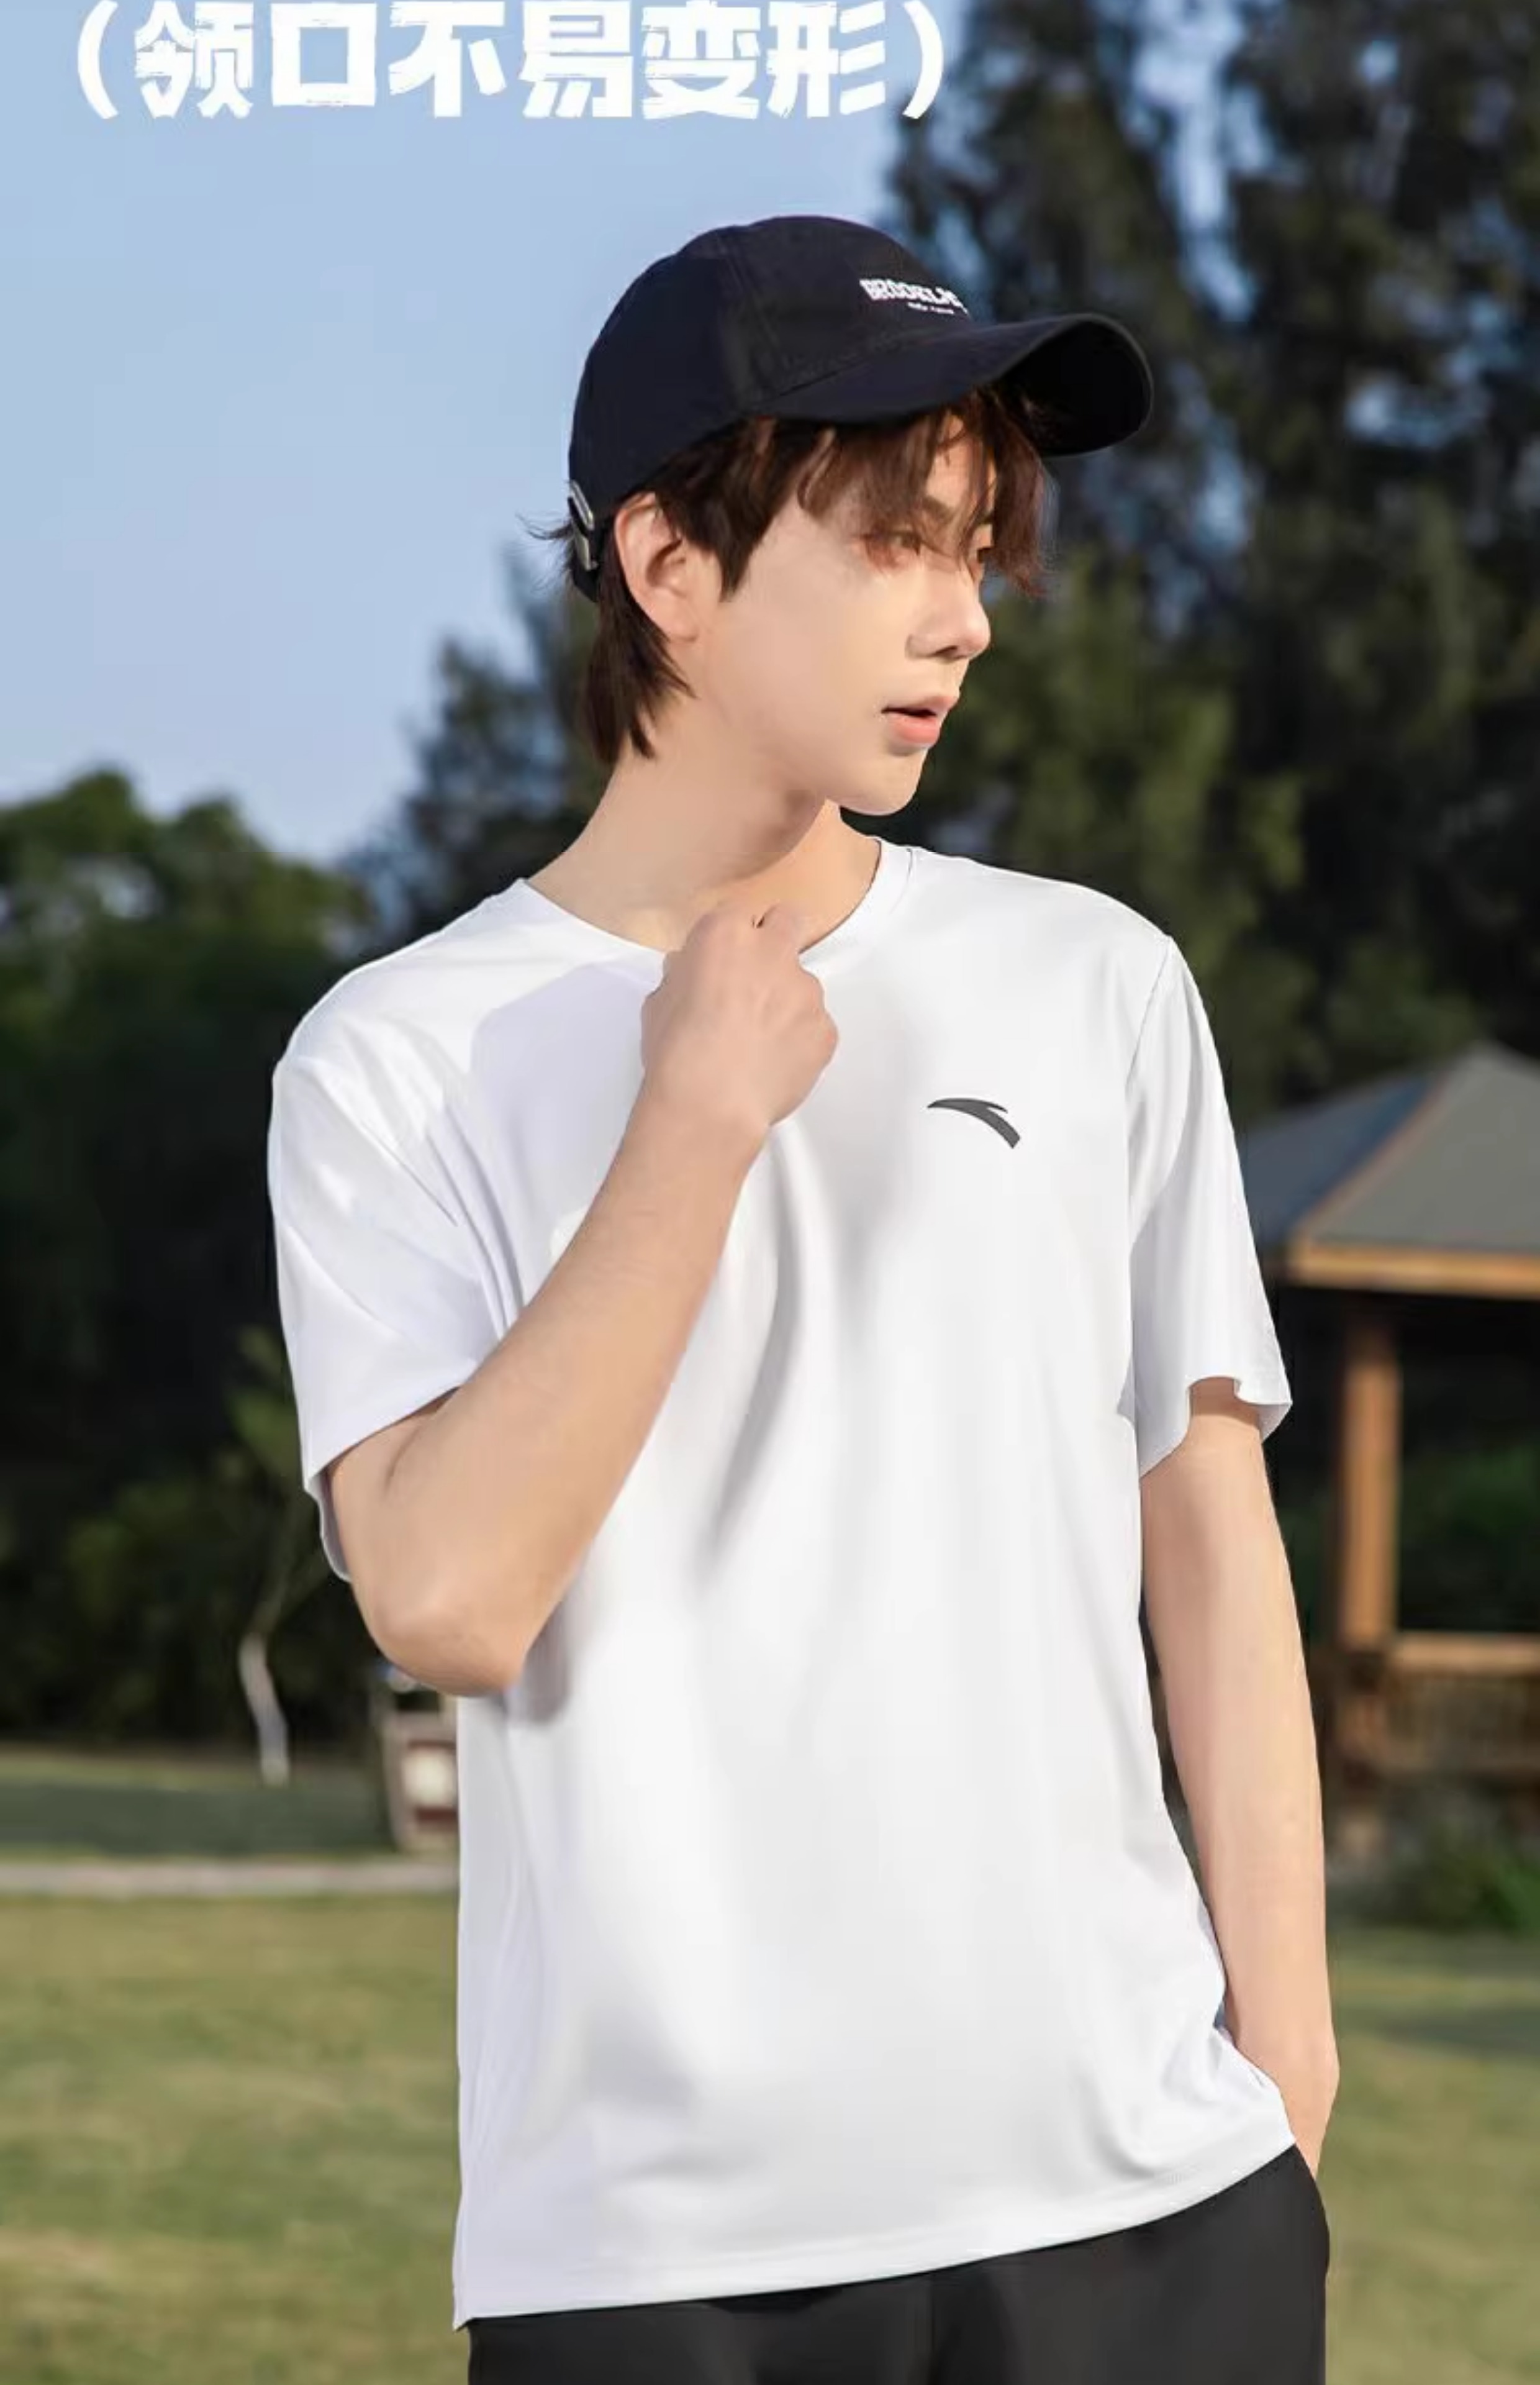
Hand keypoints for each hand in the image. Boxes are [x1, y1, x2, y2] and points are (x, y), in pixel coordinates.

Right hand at [639, 896, 838, 1151]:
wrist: (711, 1104)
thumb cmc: (675, 1052)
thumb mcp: (659, 1002)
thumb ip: (685, 976)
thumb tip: (694, 974)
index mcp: (725, 935)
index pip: (739, 914)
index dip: (733, 939)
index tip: (725, 963)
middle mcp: (773, 951)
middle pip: (790, 920)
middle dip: (778, 939)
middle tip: (759, 980)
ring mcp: (806, 990)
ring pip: (803, 984)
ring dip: (787, 1003)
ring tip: (760, 1045)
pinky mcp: (826, 1029)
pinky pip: (815, 1027)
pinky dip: (800, 1041)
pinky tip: (775, 1066)